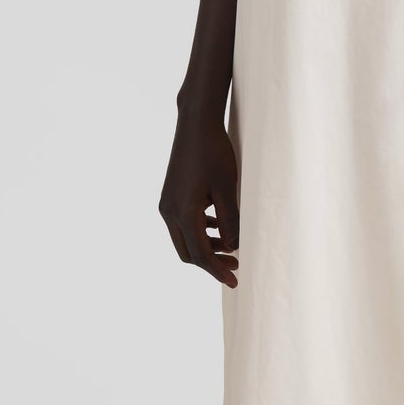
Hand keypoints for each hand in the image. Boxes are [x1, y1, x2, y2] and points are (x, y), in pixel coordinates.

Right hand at [159, 106, 240, 287]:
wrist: (196, 123)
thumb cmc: (215, 152)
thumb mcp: (228, 188)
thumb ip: (231, 221)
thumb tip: (234, 248)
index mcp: (183, 212)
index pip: (200, 254)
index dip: (218, 270)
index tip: (235, 281)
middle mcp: (169, 211)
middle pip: (188, 252)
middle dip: (211, 262)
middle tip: (236, 265)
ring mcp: (167, 203)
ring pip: (184, 239)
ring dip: (206, 247)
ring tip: (231, 246)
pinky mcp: (170, 195)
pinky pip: (182, 224)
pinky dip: (199, 231)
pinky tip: (218, 226)